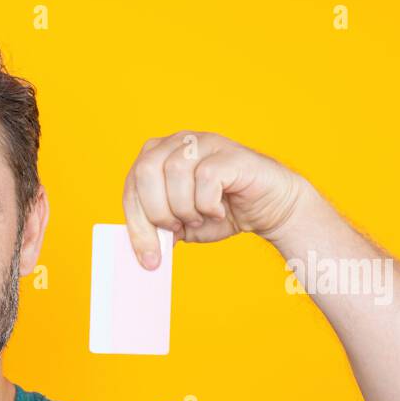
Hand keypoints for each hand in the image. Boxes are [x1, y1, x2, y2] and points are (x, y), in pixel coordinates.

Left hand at [122, 130, 308, 268]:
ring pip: (175, 172)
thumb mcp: (180, 226)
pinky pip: (206, 177)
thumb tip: (141, 247)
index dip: (136, 224)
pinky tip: (218, 210)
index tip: (149, 257)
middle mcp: (177, 143)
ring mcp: (204, 143)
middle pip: (145, 171)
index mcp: (157, 157)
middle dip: (157, 212)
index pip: (131, 187)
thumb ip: (156, 229)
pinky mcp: (229, 153)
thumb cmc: (220, 212)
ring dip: (185, 207)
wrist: (268, 207)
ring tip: (199, 217)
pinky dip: (208, 203)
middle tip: (176, 229)